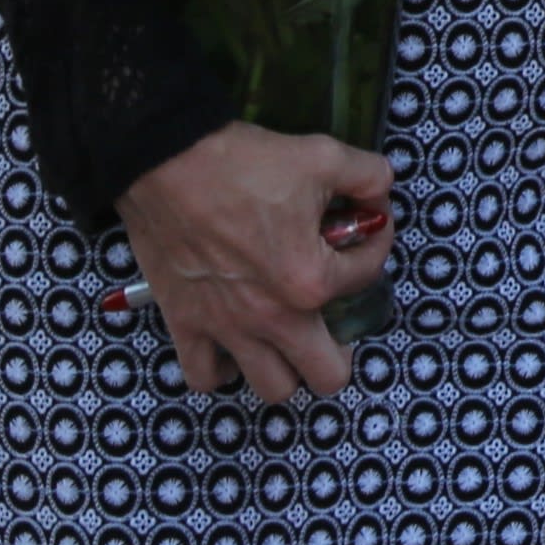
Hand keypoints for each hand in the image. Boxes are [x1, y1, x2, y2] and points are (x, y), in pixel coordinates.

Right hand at [116, 121, 392, 401]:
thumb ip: (369, 175)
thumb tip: (380, 194)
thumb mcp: (323, 155)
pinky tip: (232, 340)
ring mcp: (226, 328)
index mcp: (311, 281)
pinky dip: (221, 368)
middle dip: (342, 345)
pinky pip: (205, 377)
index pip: (369, 276)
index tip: (362, 222)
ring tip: (284, 333)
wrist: (164, 159)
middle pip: (328, 376)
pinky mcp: (184, 323)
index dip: (374, 241)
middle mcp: (272, 319)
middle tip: (330, 308)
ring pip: (273, 389)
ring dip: (285, 365)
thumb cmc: (243, 162)